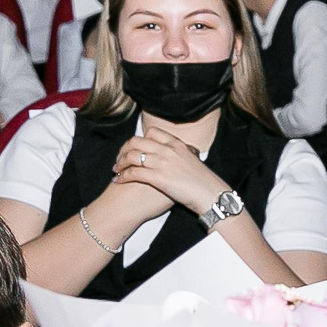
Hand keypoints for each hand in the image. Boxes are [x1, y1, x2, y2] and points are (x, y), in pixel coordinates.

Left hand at [110, 118, 230, 215]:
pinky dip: (123, 176)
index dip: (138, 139)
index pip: (151, 132)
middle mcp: (167, 150)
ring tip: (116, 170)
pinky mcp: (158, 178)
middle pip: (136, 142)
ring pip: (132, 156)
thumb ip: (182, 154)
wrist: (210, 194)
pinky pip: (134, 173)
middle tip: (119, 159)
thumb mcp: (193, 160)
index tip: (133, 148)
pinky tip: (119, 180)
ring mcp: (162, 163)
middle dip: (124, 150)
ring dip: (120, 163)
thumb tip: (180, 153)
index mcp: (176, 143)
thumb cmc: (203, 181)